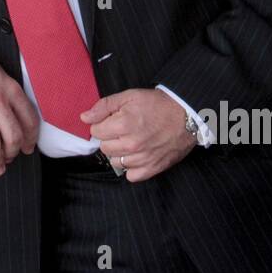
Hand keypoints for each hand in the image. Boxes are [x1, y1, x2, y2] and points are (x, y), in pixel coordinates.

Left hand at [81, 89, 196, 181]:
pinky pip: (131, 175)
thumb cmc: (158, 104)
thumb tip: (84, 118)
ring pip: (116, 162)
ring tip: (132, 141)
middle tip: (124, 129)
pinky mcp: (153, 168)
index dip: (103, 124)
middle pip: (104, 147)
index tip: (114, 120)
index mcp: (123, 124)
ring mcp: (142, 158)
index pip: (96, 132)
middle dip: (110, 138)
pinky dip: (132, 167)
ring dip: (120, 152)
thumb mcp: (129, 96)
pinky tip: (137, 155)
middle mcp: (131, 144)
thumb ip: (104, 106)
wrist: (187, 115)